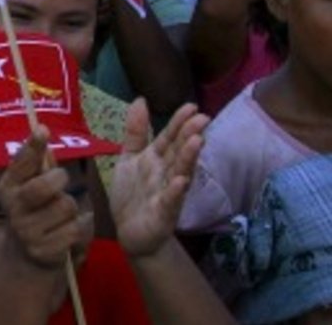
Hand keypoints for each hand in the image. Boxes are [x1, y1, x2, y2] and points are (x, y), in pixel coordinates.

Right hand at [0, 129, 94, 269]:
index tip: (43, 130)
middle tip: (61, 181)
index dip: (33, 146)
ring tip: (63, 213)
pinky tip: (70, 228)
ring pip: (65, 206)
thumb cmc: (34, 210)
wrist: (26, 256)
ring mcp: (27, 231)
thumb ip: (35, 161)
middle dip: (59, 180)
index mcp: (8, 187)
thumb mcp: (28, 185)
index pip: (21, 163)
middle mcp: (13, 208)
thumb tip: (41, 127)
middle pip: (44, 186)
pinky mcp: (44, 250)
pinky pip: (75, 229)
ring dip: (71, 207)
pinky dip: (80, 226)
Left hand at [109, 100, 209, 257]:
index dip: (179, 122)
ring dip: (188, 158)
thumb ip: (136, 132)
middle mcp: (166, 173)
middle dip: (189, 135)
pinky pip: (171, 202)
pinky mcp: (164, 214)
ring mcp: (167, 193)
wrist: (130, 231)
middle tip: (202, 118)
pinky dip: (176, 192)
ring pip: (180, 173)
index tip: (192, 106)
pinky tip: (181, 181)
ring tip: (197, 141)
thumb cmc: (133, 192)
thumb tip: (141, 99)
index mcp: (156, 158)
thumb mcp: (129, 158)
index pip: (169, 137)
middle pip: (178, 152)